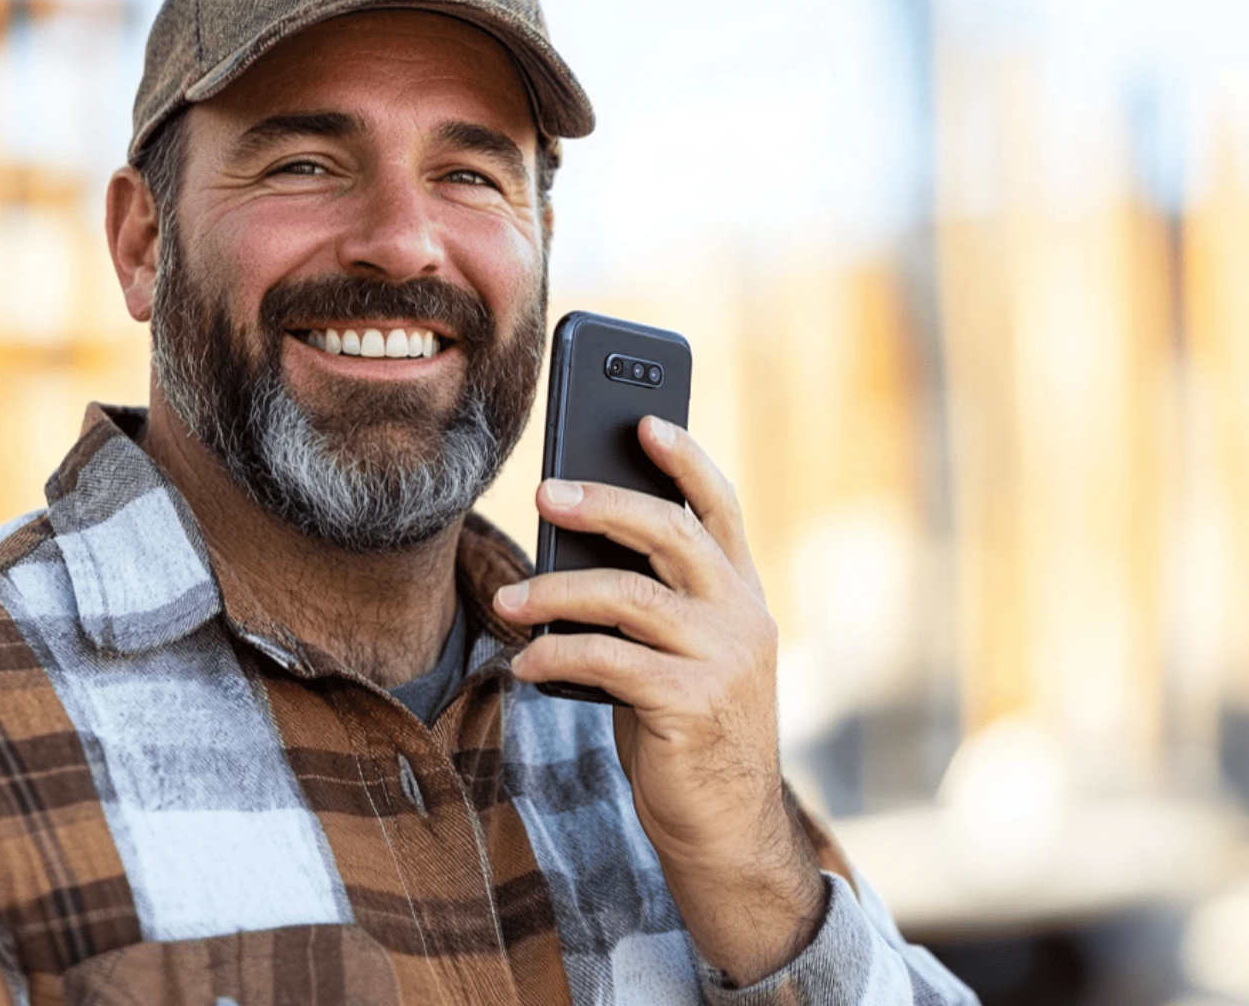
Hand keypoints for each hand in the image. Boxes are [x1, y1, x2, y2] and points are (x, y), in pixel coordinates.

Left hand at [493, 416, 826, 985]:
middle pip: (672, 532)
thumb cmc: (686, 731)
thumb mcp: (678, 655)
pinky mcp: (693, 704)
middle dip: (604, 502)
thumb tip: (570, 553)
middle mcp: (742, 617)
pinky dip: (556, 656)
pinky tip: (524, 663)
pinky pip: (609, 660)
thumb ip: (648, 603)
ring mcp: (723, 660)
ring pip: (629, 595)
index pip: (721, 509)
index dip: (686, 460)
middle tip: (544, 492)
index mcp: (742, 596)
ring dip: (557, 591)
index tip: (645, 420)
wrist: (726, 828)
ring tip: (506, 600)